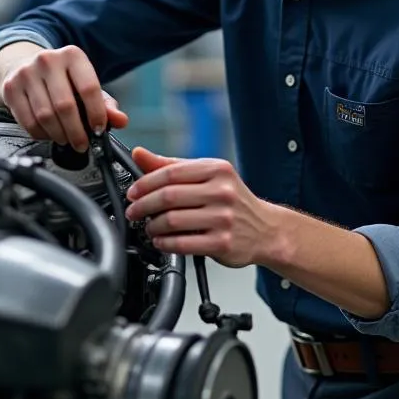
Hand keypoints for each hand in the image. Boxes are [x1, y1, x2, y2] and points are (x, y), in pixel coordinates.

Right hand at [0, 45, 128, 150]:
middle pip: (65, 106)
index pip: (89, 88)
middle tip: (82, 144)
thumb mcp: (85, 84)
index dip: (96, 114)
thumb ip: (105, 104)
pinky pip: (28, 121)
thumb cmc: (61, 79)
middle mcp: (48, 60)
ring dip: (59, 135)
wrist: (24, 65)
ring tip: (66, 139)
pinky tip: (49, 134)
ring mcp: (26, 73)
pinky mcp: (10, 88)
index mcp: (72, 55)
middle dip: (76, 132)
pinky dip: (41, 134)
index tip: (99, 130)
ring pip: (45, 116)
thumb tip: (120, 120)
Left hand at [124, 147, 277, 267]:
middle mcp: (222, 192)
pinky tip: (161, 241)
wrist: (266, 229)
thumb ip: (171, 166)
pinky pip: (183, 244)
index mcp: (217, 170)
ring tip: (148, 228)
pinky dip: (164, 243)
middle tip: (133, 212)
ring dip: (152, 227)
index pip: (171, 173)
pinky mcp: (223, 243)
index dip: (145, 183)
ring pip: (173, 221)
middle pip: (169, 197)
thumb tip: (139, 154)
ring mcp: (223, 218)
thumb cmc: (231, 201)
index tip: (132, 192)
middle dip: (143, 206)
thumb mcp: (207, 176)